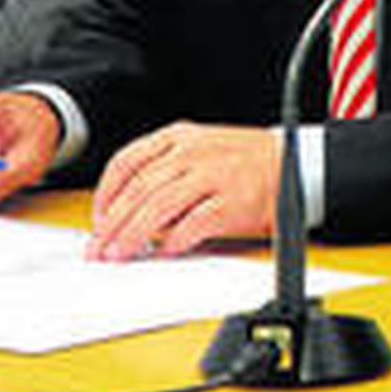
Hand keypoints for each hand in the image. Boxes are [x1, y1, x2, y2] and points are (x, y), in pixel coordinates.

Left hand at [88, 122, 278, 261]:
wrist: (293, 162)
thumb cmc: (243, 161)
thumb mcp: (198, 147)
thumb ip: (164, 169)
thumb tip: (126, 209)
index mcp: (179, 137)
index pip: (127, 163)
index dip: (105, 195)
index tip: (97, 219)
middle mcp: (192, 153)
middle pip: (138, 190)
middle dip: (112, 224)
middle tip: (99, 248)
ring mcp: (212, 176)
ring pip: (158, 208)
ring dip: (133, 235)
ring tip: (120, 254)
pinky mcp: (231, 202)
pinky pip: (193, 225)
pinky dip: (173, 241)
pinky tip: (163, 252)